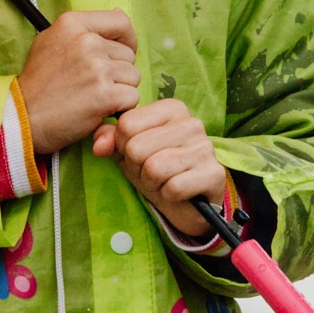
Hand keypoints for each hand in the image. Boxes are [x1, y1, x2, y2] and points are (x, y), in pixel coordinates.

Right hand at [16, 9, 138, 154]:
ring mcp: (97, 68)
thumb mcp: (50, 41)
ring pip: (133, 76)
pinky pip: (132, 97)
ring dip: (120, 90)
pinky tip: (98, 109)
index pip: (121, 22)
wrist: (22, 117)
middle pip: (129, 54)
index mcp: (73, 24)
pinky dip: (120, 107)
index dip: (127, 40)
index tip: (119, 55)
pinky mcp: (105, 94)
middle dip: (118, 71)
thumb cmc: (38, 83)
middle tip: (91, 84)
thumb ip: (83, 29)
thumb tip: (118, 12)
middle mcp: (87, 41)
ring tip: (92, 96)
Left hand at [93, 98, 224, 238]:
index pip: (127, 124)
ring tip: (163, 181)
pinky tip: (177, 193)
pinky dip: (168, 196)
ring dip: (152, 183)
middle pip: (137, 147)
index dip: (123, 147)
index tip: (137, 156)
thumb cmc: (156, 171)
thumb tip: (99, 146)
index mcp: (171, 108)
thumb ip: (110, 139)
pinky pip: (173, 187)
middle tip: (150, 173)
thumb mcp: (128, 152)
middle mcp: (192, 123)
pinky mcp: (214, 173)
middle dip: (137, 168)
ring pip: (154, 168)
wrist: (187, 204)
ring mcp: (206, 147)